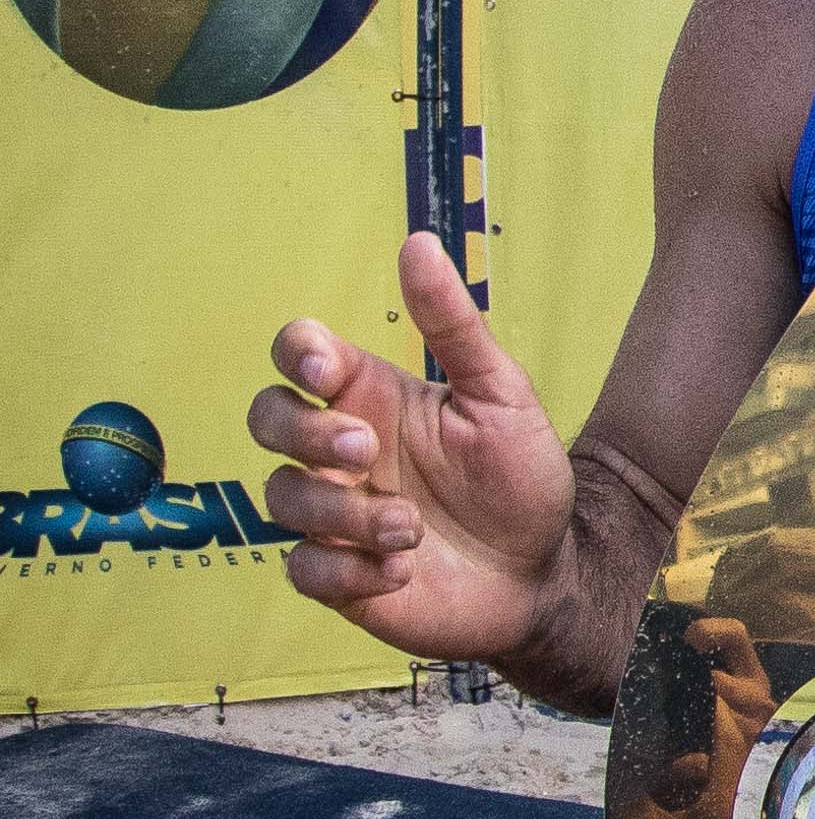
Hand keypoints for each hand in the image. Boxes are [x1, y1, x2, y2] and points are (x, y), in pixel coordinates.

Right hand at [249, 232, 572, 662]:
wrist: (546, 570)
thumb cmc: (520, 476)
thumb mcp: (501, 393)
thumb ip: (453, 324)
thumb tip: (417, 243)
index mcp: (372, 397)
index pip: (298, 356)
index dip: (294, 353)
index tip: (325, 368)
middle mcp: (341, 451)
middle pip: (266, 417)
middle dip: (303, 432)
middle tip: (366, 451)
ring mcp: (334, 513)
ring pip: (282, 496)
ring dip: (344, 513)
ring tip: (411, 527)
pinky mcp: (339, 575)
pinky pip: (302, 569)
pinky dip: (345, 571)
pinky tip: (399, 569)